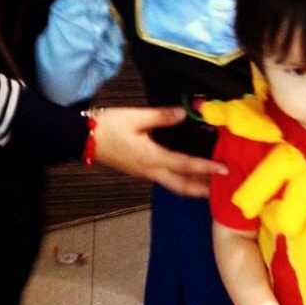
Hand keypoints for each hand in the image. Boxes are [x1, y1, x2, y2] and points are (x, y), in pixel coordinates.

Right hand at [92, 106, 227, 197]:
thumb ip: (161, 116)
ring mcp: (146, 174)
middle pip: (182, 186)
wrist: (82, 138)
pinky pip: (167, 180)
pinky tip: (189, 176)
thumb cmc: (107, 127)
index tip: (224, 170)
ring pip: (174, 186)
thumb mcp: (135, 117)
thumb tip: (183, 113)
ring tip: (211, 187)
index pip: (185, 165)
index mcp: (152, 158)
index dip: (206, 168)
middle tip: (223, 191)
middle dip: (203, 190)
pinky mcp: (141, 171)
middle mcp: (151, 171)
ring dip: (193, 188)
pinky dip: (182, 181)